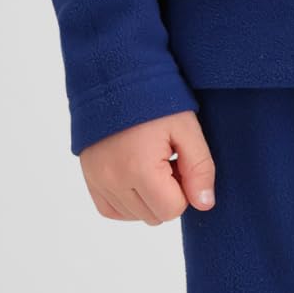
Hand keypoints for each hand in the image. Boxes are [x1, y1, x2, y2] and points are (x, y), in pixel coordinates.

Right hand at [79, 107, 216, 222]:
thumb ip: (200, 168)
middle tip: (166, 160)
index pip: (172, 210)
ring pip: (134, 215)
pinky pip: (110, 210)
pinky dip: (126, 202)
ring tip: (149, 163)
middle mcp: (113, 180)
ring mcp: (97, 180)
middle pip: (154, 216)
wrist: (116, 76)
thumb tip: (204, 204)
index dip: (183, 189)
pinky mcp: (89, 177)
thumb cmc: (154, 99)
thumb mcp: (187, 128)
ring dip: (147, 198)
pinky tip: (136, 178)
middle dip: (166, 194)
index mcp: (139, 169)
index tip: (179, 162)